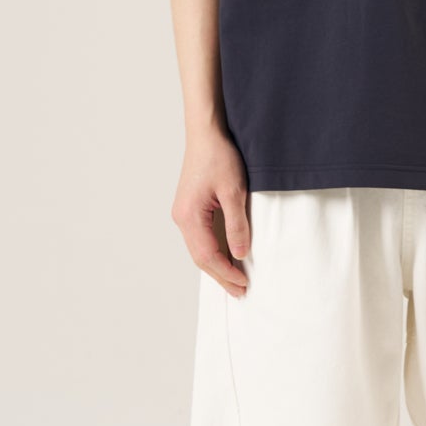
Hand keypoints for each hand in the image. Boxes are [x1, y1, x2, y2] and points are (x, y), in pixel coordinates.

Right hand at [172, 131, 251, 295]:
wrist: (206, 133)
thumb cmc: (218, 156)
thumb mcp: (234, 191)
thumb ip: (237, 225)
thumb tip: (239, 254)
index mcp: (189, 216)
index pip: (208, 255)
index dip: (226, 272)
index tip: (243, 284)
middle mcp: (182, 218)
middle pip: (200, 257)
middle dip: (220, 276)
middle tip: (240, 292)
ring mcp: (183, 214)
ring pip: (198, 249)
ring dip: (216, 266)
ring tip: (234, 281)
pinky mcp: (189, 209)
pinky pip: (200, 238)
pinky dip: (213, 252)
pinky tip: (226, 258)